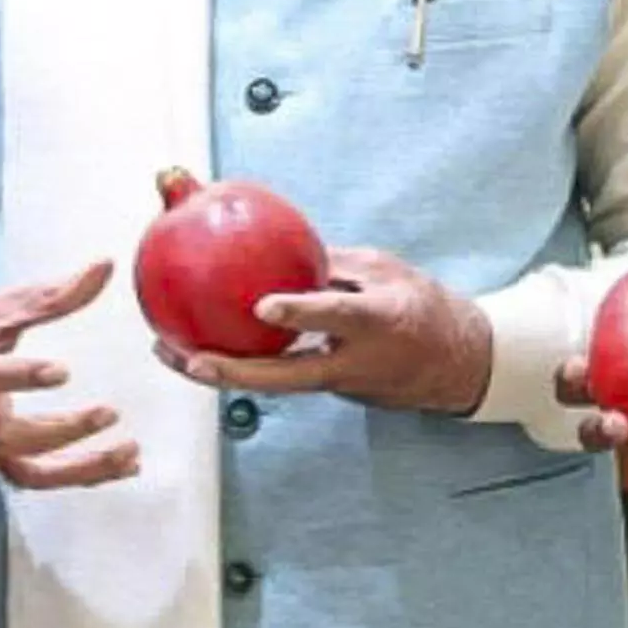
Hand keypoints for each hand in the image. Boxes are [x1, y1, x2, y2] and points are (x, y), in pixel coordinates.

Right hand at [0, 262, 139, 490]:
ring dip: (83, 466)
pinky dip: (84, 475)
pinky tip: (124, 464)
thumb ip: (51, 295)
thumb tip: (105, 266)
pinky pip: (43, 478)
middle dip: (65, 429)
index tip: (61, 370)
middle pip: (17, 436)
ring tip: (128, 450)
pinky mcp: (1, 463)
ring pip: (33, 471)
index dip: (22, 376)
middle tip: (109, 412)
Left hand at [156, 246, 491, 415]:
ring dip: (222, 373)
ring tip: (169, 352)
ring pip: (272, 383)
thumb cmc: (420, 305)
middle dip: (233, 374)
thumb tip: (270, 235)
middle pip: (285, 377)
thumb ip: (332, 263)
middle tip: (187, 358)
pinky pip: (280, 376)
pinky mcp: (330, 392)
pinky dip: (242, 365)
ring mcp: (339, 385)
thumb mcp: (386, 270)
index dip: (299, 312)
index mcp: (377, 322)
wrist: (458, 366)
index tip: (262, 306)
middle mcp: (353, 362)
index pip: (334, 316)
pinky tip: (201, 348)